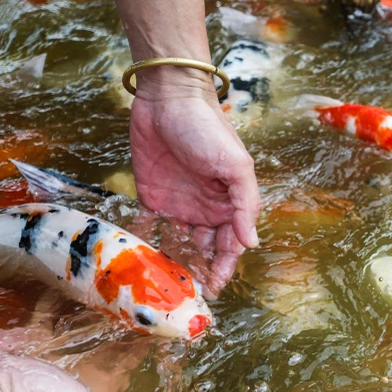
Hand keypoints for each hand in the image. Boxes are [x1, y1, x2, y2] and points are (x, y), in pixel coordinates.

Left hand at [130, 66, 260, 295]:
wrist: (168, 98)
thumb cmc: (208, 128)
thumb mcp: (236, 165)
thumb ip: (246, 205)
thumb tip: (252, 243)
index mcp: (230, 204)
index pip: (231, 245)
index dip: (225, 267)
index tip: (215, 289)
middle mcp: (206, 209)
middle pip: (205, 250)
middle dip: (199, 271)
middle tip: (185, 293)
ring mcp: (178, 204)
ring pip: (178, 244)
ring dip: (173, 262)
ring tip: (163, 283)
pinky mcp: (151, 197)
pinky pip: (150, 228)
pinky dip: (146, 244)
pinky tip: (139, 261)